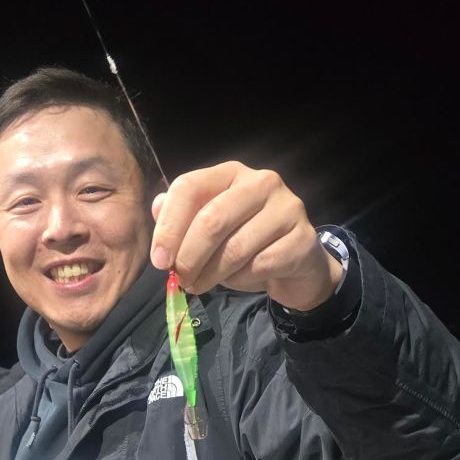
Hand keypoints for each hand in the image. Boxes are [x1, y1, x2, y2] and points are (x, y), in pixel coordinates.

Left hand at [150, 162, 342, 311]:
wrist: (298, 266)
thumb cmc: (248, 245)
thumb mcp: (212, 230)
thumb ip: (184, 217)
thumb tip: (156, 208)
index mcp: (232, 173)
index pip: (189, 187)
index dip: (168, 226)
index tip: (159, 260)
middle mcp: (261, 182)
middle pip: (211, 220)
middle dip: (188, 257)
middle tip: (181, 280)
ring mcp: (287, 208)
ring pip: (234, 248)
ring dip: (211, 275)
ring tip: (201, 285)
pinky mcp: (303, 239)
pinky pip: (259, 266)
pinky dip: (240, 280)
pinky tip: (238, 280)